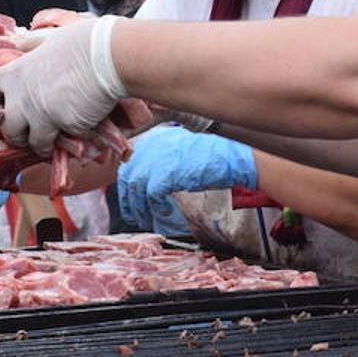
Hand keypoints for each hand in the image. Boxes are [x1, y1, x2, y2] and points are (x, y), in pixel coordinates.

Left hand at [0, 16, 126, 156]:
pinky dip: (66, 141)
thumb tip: (20, 42)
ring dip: (39, 142)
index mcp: (16, 73)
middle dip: (15, 130)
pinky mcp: (62, 127)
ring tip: (51, 138)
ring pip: (29, 142)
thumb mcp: (51, 38)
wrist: (112, 57)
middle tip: (28, 129)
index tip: (1, 102)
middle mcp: (22, 97)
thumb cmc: (84, 41)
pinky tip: (75, 132)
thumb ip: (32, 45)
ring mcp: (41, 115)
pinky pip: (59, 142)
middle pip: (5, 126)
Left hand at [118, 127, 256, 234]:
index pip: (129, 161)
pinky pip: (151, 195)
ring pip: (136, 187)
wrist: (230, 160)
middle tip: (133, 215)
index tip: (128, 199)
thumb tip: (141, 180)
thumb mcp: (179, 152)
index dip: (126, 184)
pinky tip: (164, 212)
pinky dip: (155, 207)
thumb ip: (159, 160)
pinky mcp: (168, 173)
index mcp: (156, 137)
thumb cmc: (210, 158)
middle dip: (128, 199)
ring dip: (139, 208)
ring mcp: (160, 157)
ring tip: (146, 219)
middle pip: (128, 175)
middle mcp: (154, 144)